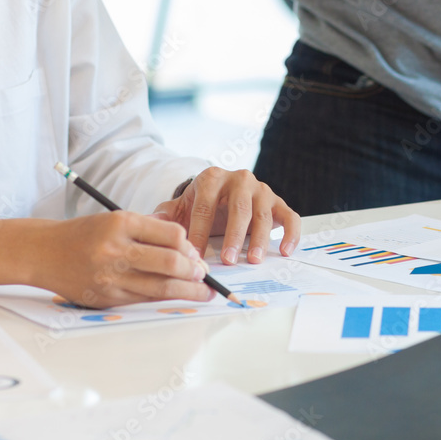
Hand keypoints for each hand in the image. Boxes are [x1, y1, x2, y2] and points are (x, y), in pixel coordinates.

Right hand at [39, 211, 213, 308]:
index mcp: (120, 223)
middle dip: (194, 271)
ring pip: (160, 287)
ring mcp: (110, 277)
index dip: (189, 245)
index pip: (170, 234)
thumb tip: (186, 245)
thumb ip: (150, 228)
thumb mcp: (116, 219)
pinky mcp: (107, 298)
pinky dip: (164, 298)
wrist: (44, 253)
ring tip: (203, 291)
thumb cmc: (85, 234)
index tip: (196, 253)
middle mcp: (115, 250)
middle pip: (169, 263)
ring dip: (188, 291)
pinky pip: (144, 299)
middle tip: (204, 274)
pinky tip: (177, 296)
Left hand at [152, 167, 300, 264]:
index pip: (205, 206)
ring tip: (253, 260)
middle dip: (233, 236)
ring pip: (264, 213)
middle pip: (239, 208)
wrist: (221, 192)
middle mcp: (240, 179)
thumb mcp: (179, 207)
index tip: (195, 256)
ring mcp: (261, 190)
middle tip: (228, 260)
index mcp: (212, 178)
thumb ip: (164, 216)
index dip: (200, 232)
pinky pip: (290, 216)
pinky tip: (284, 251)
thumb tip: (150, 224)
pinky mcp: (278, 202)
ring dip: (260, 238)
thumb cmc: (199, 204)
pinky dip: (290, 234)